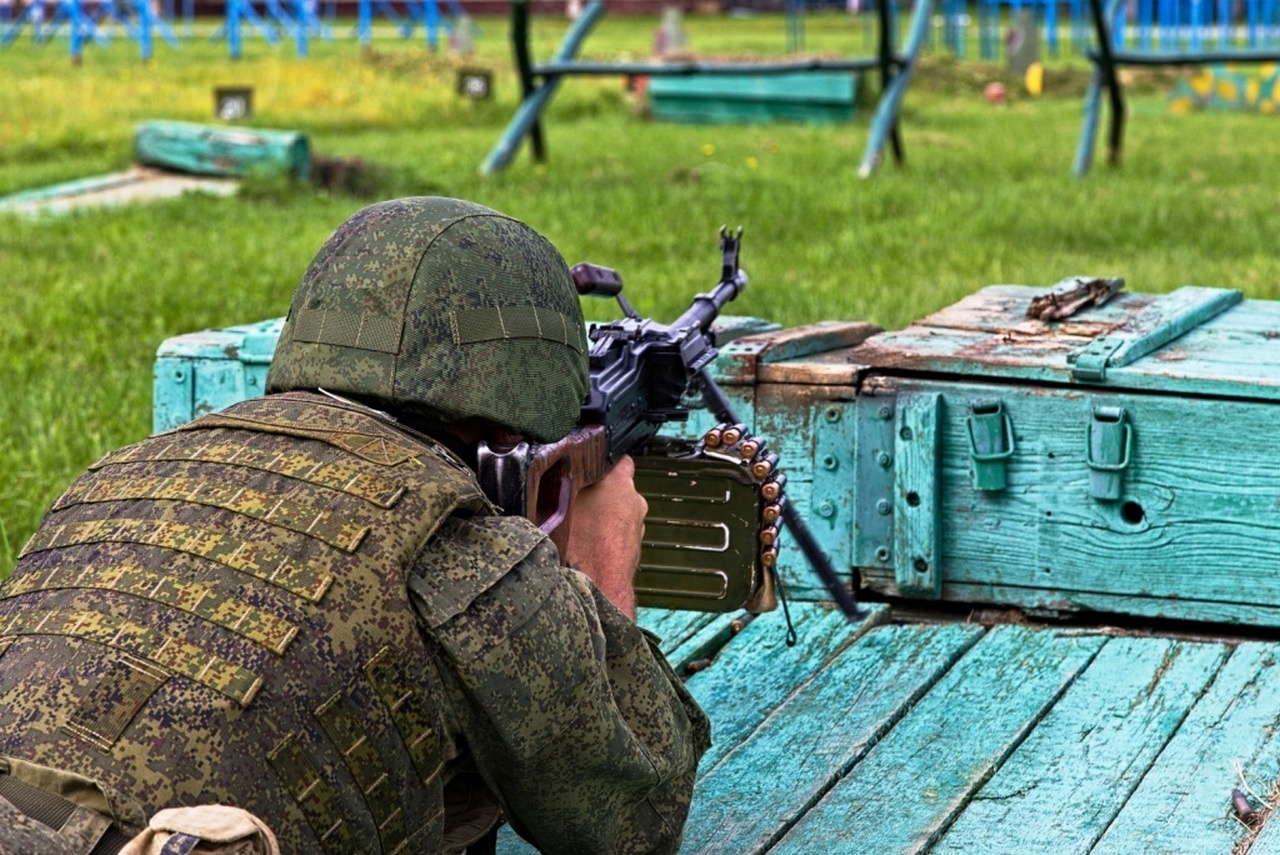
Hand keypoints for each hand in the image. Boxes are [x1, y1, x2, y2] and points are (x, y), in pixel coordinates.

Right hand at [562, 455, 647, 618]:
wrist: (596, 588)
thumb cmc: (578, 544)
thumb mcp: (558, 500)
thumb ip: (563, 479)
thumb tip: (553, 465)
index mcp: (620, 482)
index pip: (618, 458)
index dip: (601, 459)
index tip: (586, 464)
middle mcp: (635, 502)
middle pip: (618, 486)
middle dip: (600, 491)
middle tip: (574, 498)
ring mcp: (637, 527)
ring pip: (618, 512)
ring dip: (602, 516)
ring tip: (577, 527)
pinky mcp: (633, 549)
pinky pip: (617, 534)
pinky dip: (606, 536)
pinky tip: (585, 545)